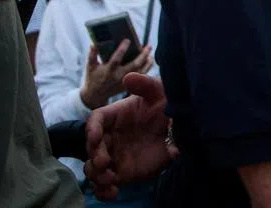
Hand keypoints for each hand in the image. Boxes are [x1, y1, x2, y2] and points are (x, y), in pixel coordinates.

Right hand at [80, 42, 154, 109]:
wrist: (96, 95)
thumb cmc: (93, 77)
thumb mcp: (90, 66)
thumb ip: (92, 55)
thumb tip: (94, 44)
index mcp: (108, 70)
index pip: (116, 59)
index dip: (122, 49)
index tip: (128, 40)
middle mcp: (118, 76)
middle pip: (134, 65)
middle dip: (143, 55)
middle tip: (149, 46)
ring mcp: (125, 81)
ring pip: (141, 71)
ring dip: (148, 62)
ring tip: (150, 52)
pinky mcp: (129, 85)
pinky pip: (141, 76)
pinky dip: (147, 68)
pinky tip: (149, 60)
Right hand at [85, 72, 176, 200]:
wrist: (179, 127)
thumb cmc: (165, 105)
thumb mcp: (158, 91)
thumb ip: (144, 84)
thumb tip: (128, 77)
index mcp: (114, 116)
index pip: (95, 122)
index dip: (92, 130)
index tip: (96, 138)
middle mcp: (111, 137)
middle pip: (92, 148)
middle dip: (95, 156)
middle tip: (106, 163)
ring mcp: (115, 156)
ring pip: (95, 169)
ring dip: (97, 176)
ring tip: (110, 179)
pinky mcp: (123, 172)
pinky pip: (107, 185)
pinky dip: (104, 192)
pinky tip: (113, 193)